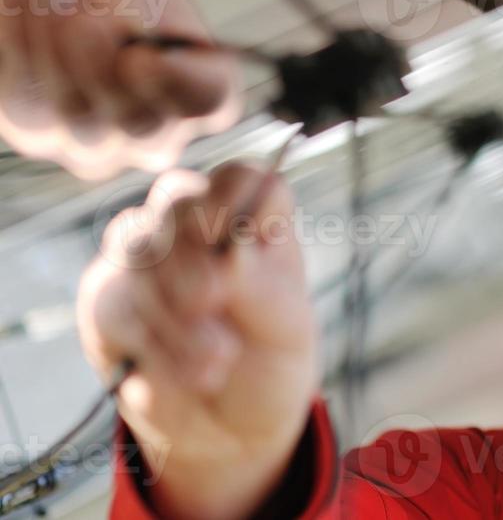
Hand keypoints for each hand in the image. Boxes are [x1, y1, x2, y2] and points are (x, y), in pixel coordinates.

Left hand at [0, 0, 240, 180]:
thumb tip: (128, 31)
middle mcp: (160, 124)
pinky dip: (21, 43)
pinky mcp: (40, 132)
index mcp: (206, 83)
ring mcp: (100, 137)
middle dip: (102, 68)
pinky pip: (28, 103)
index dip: (179, 85)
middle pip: (139, 122)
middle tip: (82, 18)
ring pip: (78, 115)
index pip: (208, 100)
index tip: (141, 56)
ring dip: (54, 43)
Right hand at [77, 163, 316, 519]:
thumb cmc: (270, 364)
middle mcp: (197, 227)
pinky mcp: (108, 298)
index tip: (232, 236)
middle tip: (211, 303)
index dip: (232, 198)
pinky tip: (178, 377)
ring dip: (174, 313)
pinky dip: (149, 342)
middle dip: (191, 256)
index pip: (241, 178)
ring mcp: (146, 257)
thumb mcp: (287, 332)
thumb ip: (263, 290)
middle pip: (178, 201)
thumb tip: (230, 255)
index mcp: (256, 222)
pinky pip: (113, 302)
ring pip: (139, 251)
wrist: (226, 429)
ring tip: (214, 366)